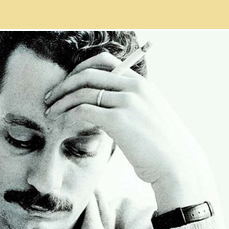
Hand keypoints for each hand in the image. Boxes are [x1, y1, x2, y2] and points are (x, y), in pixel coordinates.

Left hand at [44, 52, 213, 210]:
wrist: (179, 166)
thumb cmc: (163, 149)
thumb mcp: (149, 118)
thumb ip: (131, 107)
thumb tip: (107, 111)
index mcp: (141, 83)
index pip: (104, 62)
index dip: (80, 69)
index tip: (67, 84)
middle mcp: (134, 87)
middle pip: (88, 74)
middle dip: (64, 85)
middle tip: (50, 99)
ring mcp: (127, 102)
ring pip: (82, 92)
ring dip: (60, 102)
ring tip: (49, 113)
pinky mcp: (119, 120)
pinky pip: (83, 110)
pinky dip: (68, 115)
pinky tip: (62, 124)